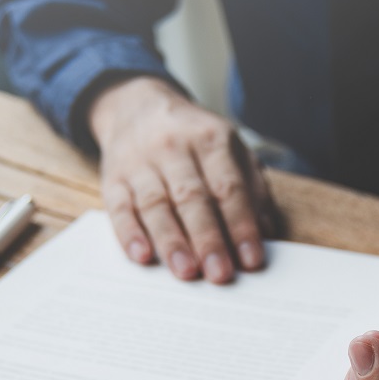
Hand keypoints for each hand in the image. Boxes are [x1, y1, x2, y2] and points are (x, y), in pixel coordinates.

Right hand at [87, 74, 277, 283]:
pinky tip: (142, 255)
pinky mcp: (113, 178)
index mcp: (211, 141)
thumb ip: (253, 189)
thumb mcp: (232, 149)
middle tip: (220, 274)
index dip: (241, 225)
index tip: (251, 259)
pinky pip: (119, 207)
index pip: (228, 188)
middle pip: (192, 198)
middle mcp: (174, 148)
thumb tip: (265, 232)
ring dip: (171, 241)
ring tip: (186, 272)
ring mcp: (140, 163)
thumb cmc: (195, 140)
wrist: (139, 106)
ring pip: (155, 205)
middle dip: (207, 239)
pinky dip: (129, 233)